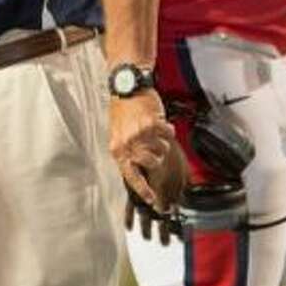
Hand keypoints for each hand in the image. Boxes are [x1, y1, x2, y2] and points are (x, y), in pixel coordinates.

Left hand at [110, 91, 185, 209]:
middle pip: (152, 164)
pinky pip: (167, 134)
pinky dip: (167, 129)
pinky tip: (161, 123)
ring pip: (162, 149)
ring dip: (162, 141)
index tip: (151, 199)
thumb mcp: (117, 135)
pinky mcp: (150, 123)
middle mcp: (127, 144)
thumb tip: (138, 168)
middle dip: (158, 157)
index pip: (131, 176)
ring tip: (154, 131)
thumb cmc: (122, 109)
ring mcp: (139, 134)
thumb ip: (127, 152)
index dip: (143, 189)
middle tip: (156, 146)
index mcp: (117, 149)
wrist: (126, 86)